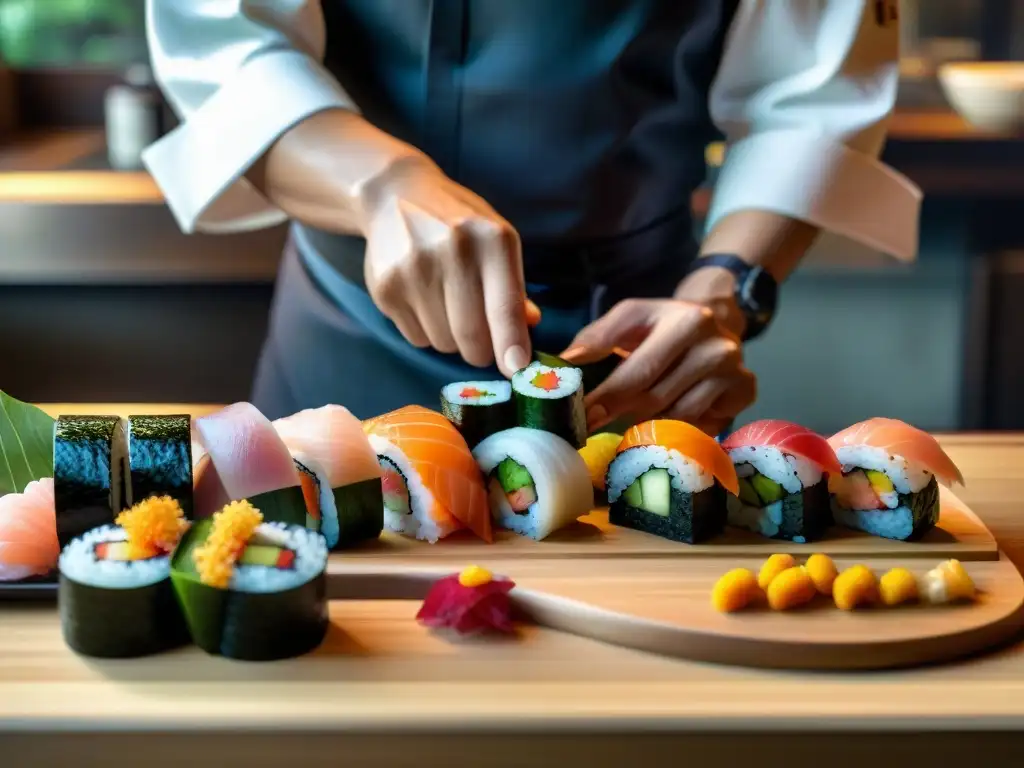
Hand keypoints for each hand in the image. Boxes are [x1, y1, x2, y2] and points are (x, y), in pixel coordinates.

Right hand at [360, 155, 538, 375]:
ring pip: (443, 342)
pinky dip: (427, 332)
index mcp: (491, 240)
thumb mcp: (496, 241)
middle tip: (482, 346)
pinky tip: (424, 302)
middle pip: (472, 336)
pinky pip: (416, 338)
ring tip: (448, 308)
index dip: (512, 345)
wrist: (395, 196)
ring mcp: (414, 270)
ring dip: (452, 341)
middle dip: (482, 352)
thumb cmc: (459, 224)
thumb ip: (513, 287)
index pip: (505, 307)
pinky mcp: (386, 288)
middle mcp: (452, 252)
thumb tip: (528, 327)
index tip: (517, 370)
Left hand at [561, 294, 756, 435]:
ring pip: (676, 414)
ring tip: (635, 413)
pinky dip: (678, 425)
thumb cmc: (662, 328)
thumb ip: (597, 337)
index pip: (637, 365)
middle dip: (618, 411)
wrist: (717, 325)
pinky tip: (669, 415)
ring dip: (649, 419)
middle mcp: (713, 342)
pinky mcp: (745, 390)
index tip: (582, 413)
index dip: (607, 394)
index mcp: (683, 318)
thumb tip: (566, 361)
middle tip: (591, 425)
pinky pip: (700, 424)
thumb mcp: (631, 320)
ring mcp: (733, 367)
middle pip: (654, 394)